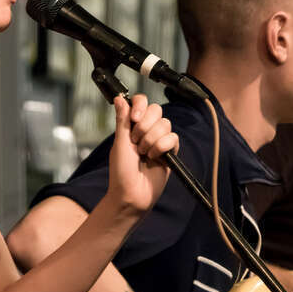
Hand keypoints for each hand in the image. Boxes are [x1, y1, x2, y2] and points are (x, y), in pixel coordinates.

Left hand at [107, 94, 177, 213]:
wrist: (132, 193)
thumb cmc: (121, 172)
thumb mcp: (119, 143)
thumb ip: (122, 120)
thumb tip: (118, 98)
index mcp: (131, 125)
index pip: (141, 102)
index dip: (140, 106)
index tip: (133, 119)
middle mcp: (146, 130)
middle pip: (156, 110)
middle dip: (144, 125)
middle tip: (135, 141)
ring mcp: (159, 140)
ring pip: (165, 124)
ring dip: (151, 139)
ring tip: (143, 153)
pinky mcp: (170, 151)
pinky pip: (173, 138)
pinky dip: (162, 147)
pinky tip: (154, 158)